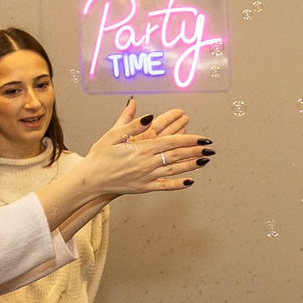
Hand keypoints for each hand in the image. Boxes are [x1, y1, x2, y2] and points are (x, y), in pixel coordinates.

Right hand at [79, 97, 210, 195]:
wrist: (92, 179)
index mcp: (142, 148)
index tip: (203, 138)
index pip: (171, 142)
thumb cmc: (101, 154)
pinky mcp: (144, 187)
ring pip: (174, 170)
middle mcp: (147, 163)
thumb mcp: (113, 134)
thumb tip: (148, 114)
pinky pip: (165, 186)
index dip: (189, 140)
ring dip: (191, 166)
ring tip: (205, 161)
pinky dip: (178, 184)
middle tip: (211, 148)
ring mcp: (147, 176)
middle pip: (177, 155)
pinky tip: (190, 182)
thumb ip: (132, 123)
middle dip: (195, 151)